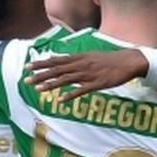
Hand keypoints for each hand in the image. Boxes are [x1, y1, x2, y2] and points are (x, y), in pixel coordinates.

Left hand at [24, 49, 147, 100]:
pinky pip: (82, 90)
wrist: (129, 60)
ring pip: (67, 79)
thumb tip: (59, 61)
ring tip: (38, 89)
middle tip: (27, 80)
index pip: (56, 61)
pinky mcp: (98, 84)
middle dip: (41, 75)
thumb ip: (74, 60)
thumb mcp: (90, 56)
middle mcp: (81, 65)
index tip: (27, 67)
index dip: (41, 64)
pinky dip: (71, 95)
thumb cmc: (109, 60)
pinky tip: (61, 100)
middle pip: (58, 70)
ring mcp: (89, 74)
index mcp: (79, 58)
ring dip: (52, 84)